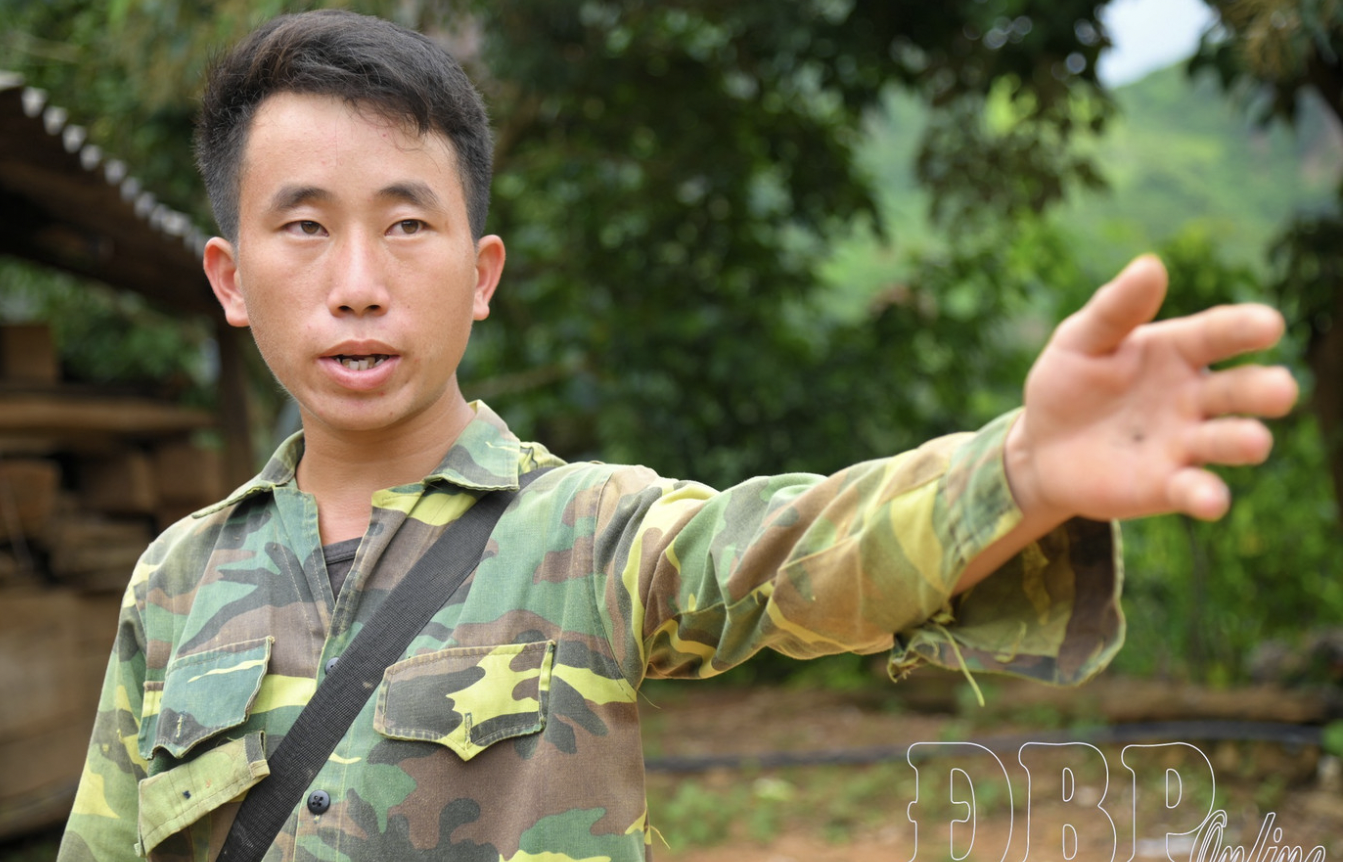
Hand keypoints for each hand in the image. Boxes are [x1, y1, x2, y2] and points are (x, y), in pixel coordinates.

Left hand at [1006, 254, 1298, 527]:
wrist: (1039, 447)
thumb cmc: (1068, 383)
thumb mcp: (1080, 340)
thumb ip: (1115, 310)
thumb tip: (1150, 265)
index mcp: (1178, 351)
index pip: (1219, 334)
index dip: (1245, 329)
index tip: (1270, 325)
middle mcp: (1195, 397)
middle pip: (1240, 389)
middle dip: (1263, 390)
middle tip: (1280, 390)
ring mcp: (1186, 443)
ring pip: (1229, 440)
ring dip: (1244, 441)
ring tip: (1254, 442)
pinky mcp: (1168, 486)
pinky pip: (1196, 490)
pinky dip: (1206, 496)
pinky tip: (1210, 499)